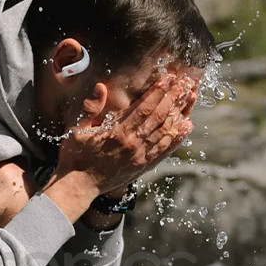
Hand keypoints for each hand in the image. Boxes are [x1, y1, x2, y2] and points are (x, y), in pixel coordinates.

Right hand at [55, 64, 196, 194]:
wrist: (79, 187)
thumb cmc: (75, 156)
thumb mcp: (76, 130)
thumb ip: (90, 108)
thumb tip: (100, 86)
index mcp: (116, 133)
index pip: (143, 108)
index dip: (158, 92)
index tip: (168, 78)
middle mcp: (132, 145)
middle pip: (159, 117)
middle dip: (173, 98)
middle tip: (185, 82)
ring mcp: (140, 157)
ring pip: (166, 131)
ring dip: (180, 113)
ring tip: (190, 96)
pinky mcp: (143, 166)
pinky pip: (165, 150)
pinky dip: (178, 137)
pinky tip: (187, 125)